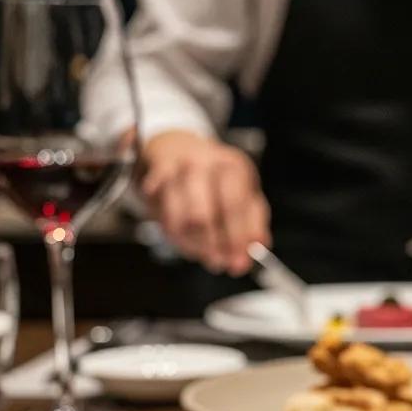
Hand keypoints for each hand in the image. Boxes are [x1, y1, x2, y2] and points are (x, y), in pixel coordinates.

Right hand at [141, 130, 269, 274]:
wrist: (177, 148)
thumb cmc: (215, 177)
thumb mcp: (243, 194)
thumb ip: (252, 223)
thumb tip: (258, 246)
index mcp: (234, 166)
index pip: (236, 206)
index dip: (237, 239)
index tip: (239, 262)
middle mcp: (203, 162)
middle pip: (203, 216)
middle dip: (212, 247)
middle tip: (218, 262)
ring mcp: (174, 169)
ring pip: (179, 220)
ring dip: (192, 244)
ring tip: (202, 252)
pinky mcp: (153, 178)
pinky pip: (161, 215)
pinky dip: (173, 233)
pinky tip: (184, 237)